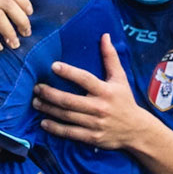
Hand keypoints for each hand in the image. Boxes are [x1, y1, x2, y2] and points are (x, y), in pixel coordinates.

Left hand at [33, 34, 150, 150]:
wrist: (136, 130)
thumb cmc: (125, 100)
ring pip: (67, 116)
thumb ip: (110, 58)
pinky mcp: (92, 137)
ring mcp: (95, 124)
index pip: (85, 79)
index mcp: (106, 91)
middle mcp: (99, 107)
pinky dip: (55, 128)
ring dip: (49, 109)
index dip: (69, 72)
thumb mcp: (120, 78)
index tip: (53, 66)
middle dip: (50, 94)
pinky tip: (44, 123)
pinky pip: (70, 132)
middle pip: (69, 100)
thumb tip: (105, 36)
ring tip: (36, 102)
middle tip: (37, 88)